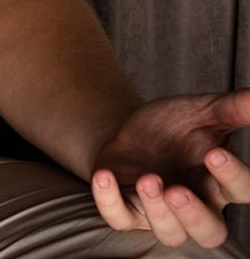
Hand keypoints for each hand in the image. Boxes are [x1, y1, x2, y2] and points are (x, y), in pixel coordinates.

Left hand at [90, 90, 249, 248]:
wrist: (131, 132)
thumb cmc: (175, 127)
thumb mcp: (202, 112)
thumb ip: (231, 108)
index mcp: (218, 182)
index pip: (239, 191)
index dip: (232, 176)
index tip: (214, 153)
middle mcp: (195, 204)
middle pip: (209, 232)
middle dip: (194, 215)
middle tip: (177, 191)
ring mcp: (159, 211)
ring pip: (169, 233)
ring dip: (157, 211)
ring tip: (148, 179)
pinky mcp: (126, 209)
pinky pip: (119, 218)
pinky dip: (109, 201)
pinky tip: (105, 175)